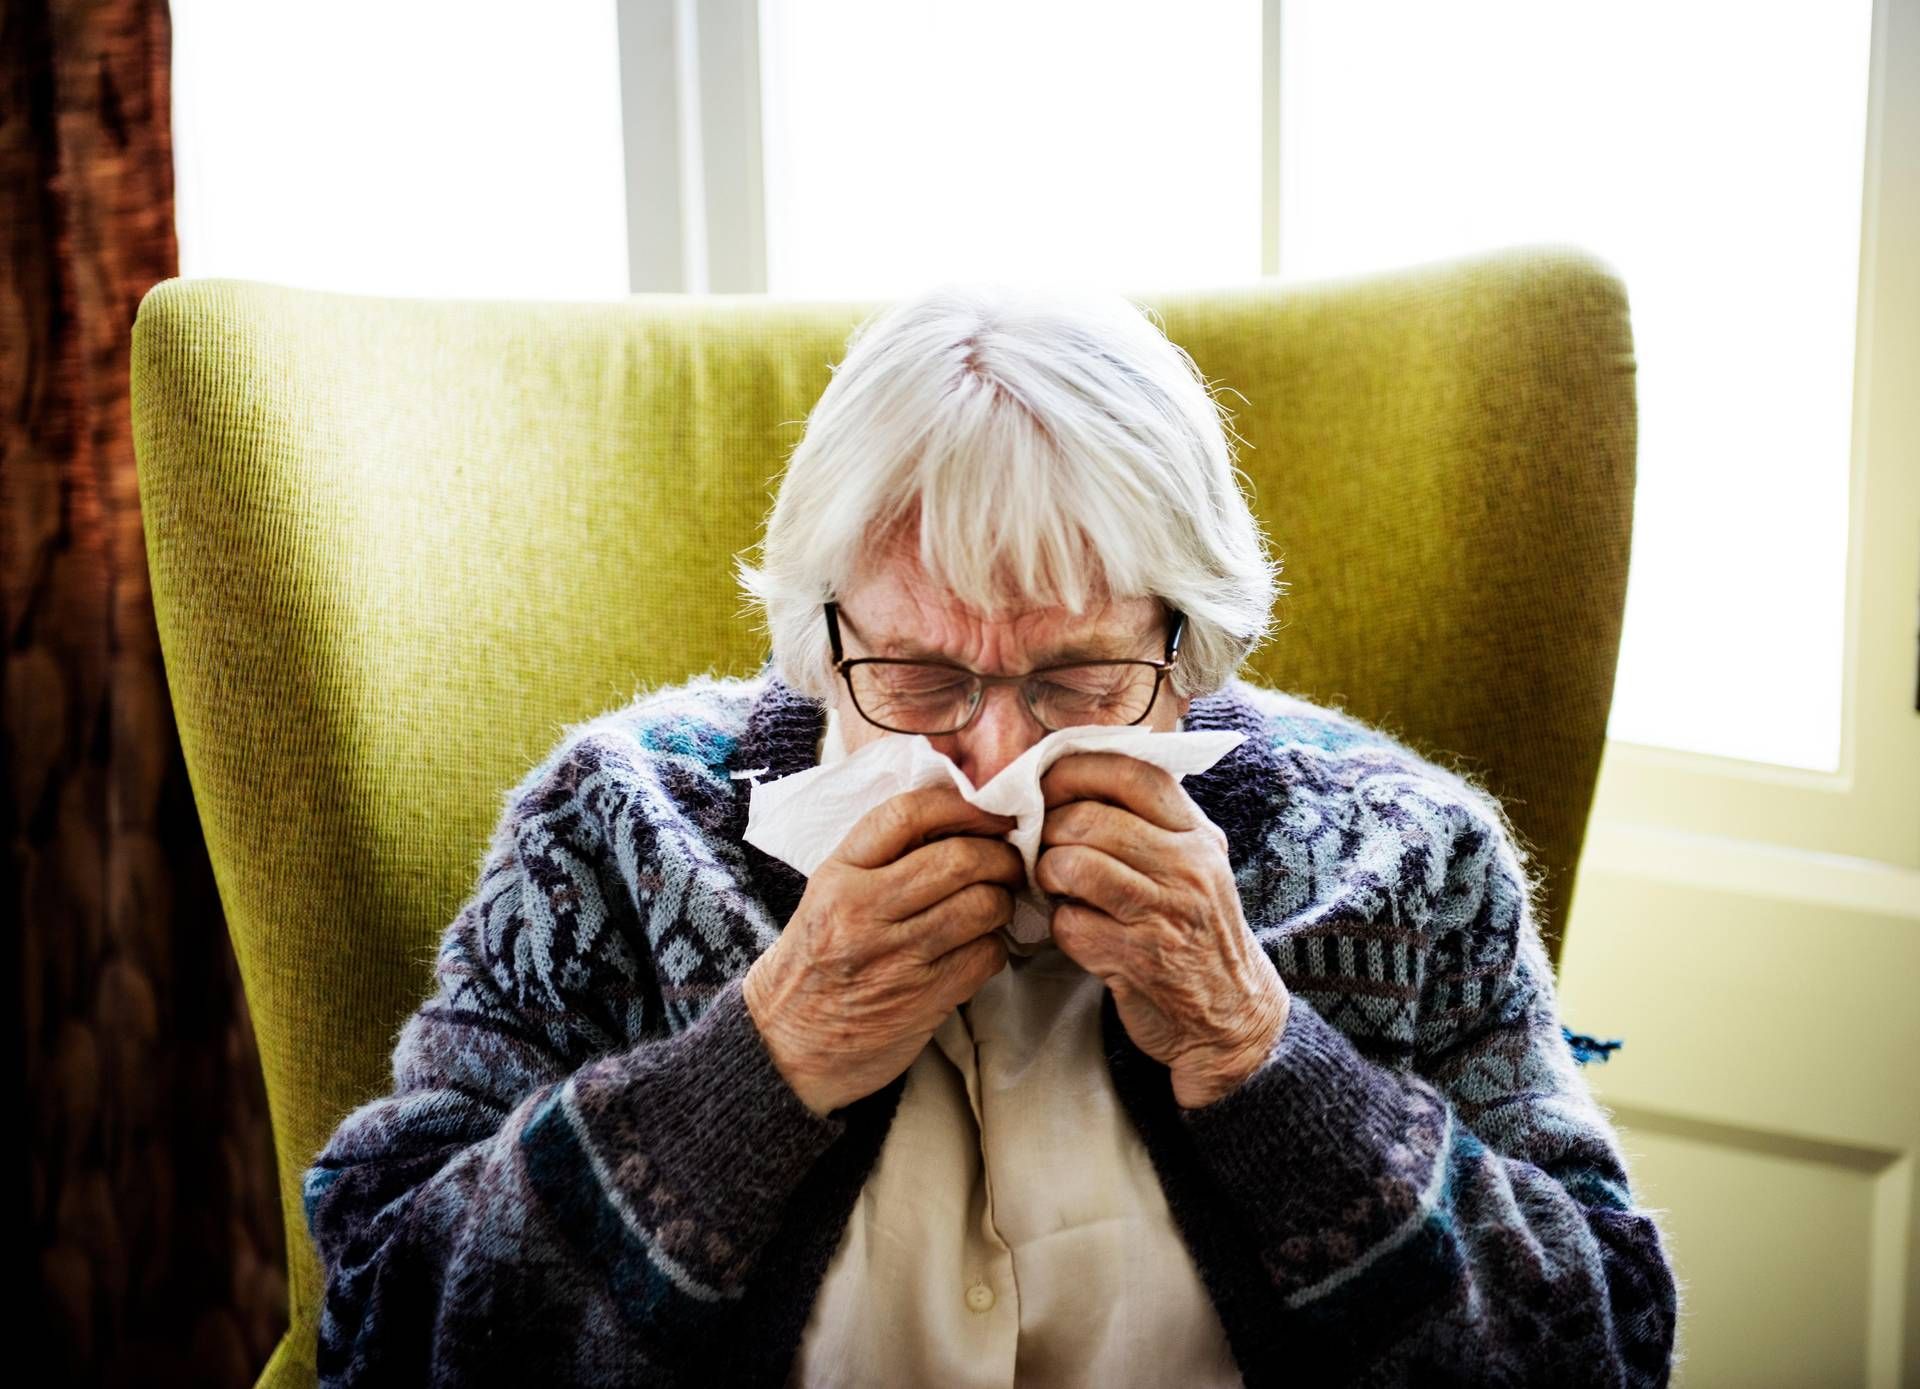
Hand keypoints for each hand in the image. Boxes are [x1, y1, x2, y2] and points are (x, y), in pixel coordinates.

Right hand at [742, 784, 1023, 1117]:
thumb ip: (881, 857)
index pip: (906, 815)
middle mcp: (862, 913)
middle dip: (1000, 856)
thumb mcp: (829, 896)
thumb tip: (960, 819)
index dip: (961, 805)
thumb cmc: (816, 962)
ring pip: (982, 906)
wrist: (787, 1047)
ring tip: (996, 902)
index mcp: (837, 876)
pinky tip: (981, 945)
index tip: (989, 812)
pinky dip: (996, 945)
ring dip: (1003, 900)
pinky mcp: (923, 1000)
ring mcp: (894, 958)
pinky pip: (986, 955)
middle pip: (958, 859)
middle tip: (1010, 861)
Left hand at [1036, 751, 1289, 1109]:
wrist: (1232, 1015)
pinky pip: (1069, 923)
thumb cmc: (1196, 930)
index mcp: (1198, 834)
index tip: (1046, 784)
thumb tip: (1071, 780)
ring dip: (1047, 875)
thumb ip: (1149, 822)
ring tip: (1058, 887)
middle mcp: (1188, 867)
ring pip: (1071, 865)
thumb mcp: (1193, 864)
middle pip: (1087, 819)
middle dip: (1048, 831)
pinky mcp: (1138, 958)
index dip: (1075, 770)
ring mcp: (1165, 913)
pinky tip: (1080, 931)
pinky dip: (1060, 927)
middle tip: (1044, 849)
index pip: (1131, 773)